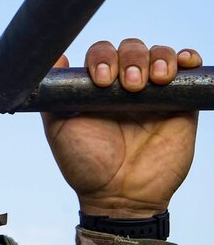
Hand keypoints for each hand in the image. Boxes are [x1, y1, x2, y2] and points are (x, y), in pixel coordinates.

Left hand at [41, 39, 201, 217]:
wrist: (119, 195)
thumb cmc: (85, 164)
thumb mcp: (58, 128)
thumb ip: (54, 95)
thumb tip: (58, 58)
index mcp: (97, 88)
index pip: (101, 53)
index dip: (103, 58)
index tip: (102, 80)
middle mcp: (125, 85)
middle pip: (131, 48)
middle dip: (131, 59)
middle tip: (129, 86)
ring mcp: (154, 93)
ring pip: (159, 55)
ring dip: (159, 58)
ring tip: (155, 80)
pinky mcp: (181, 104)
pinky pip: (189, 73)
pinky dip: (188, 59)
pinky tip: (185, 63)